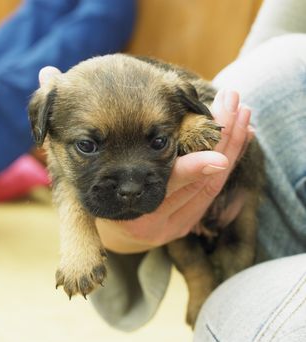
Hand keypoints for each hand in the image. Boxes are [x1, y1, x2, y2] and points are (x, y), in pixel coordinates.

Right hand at [96, 89, 252, 252]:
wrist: (112, 229)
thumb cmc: (108, 193)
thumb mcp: (112, 177)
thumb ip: (136, 160)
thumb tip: (174, 139)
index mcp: (131, 213)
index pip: (169, 187)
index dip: (194, 169)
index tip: (218, 155)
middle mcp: (154, 225)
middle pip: (200, 184)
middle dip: (222, 140)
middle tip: (233, 102)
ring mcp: (172, 229)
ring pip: (211, 189)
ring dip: (231, 150)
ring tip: (242, 116)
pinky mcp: (183, 226)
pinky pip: (210, 194)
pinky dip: (226, 165)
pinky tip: (238, 141)